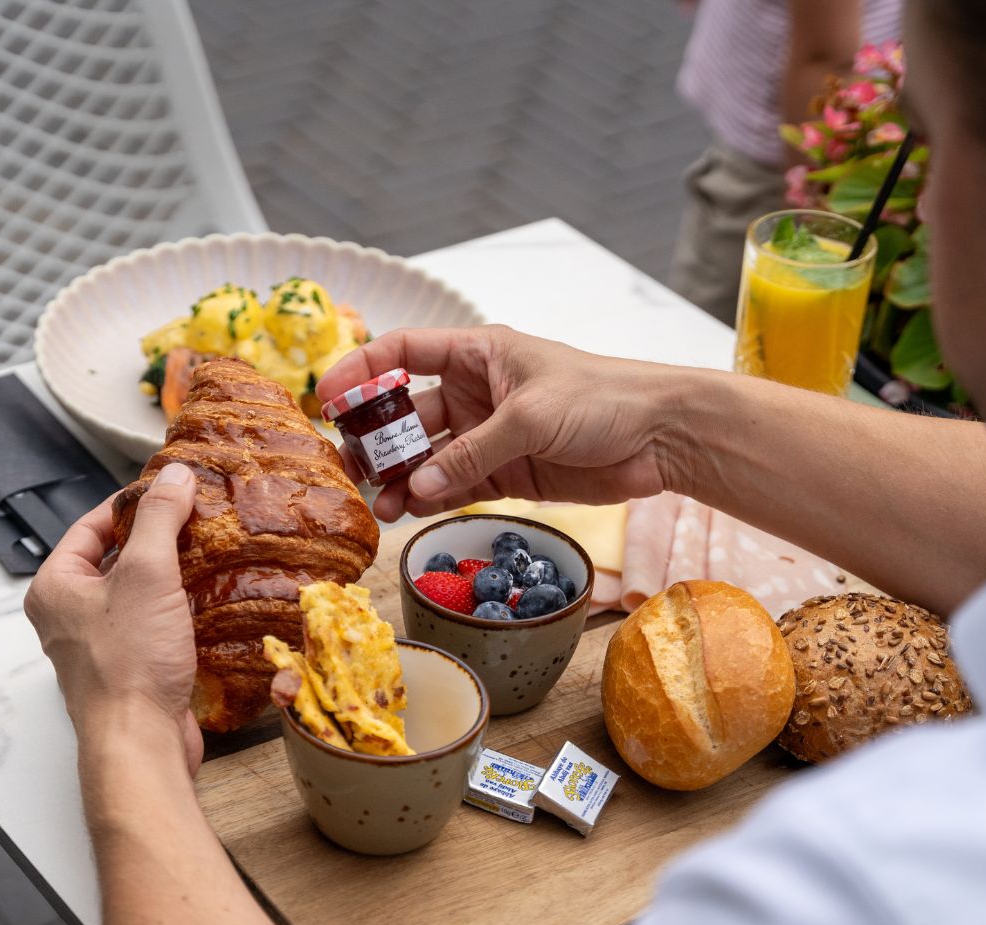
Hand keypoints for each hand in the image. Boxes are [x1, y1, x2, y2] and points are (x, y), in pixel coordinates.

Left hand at [25, 463, 202, 775]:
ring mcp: (102, 642)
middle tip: (199, 519)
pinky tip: (213, 598)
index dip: (134, 504)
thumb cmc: (130, 662)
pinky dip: (182, 607)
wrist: (142, 738)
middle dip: (161, 538)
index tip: (172, 490)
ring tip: (213, 552)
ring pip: (141, 591)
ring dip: (176, 573)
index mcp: (57, 587)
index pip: (93, 525)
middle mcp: (72, 614)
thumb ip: (160, 519)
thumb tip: (174, 477)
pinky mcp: (133, 665)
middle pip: (119, 557)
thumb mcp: (149, 573)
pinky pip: (157, 622)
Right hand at [315, 325, 675, 520]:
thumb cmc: (601, 398)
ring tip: (379, 504)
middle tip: (351, 468)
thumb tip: (415, 486)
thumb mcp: (530, 416)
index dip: (361, 371)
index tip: (327, 398)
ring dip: (401, 479)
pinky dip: (432, 498)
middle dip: (378, 440)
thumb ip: (473, 452)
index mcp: (478, 354)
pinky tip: (410, 510)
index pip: (403, 353)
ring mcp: (489, 435)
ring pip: (429, 457)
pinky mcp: (507, 473)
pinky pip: (456, 485)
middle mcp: (475, 393)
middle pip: (409, 415)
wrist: (658, 437)